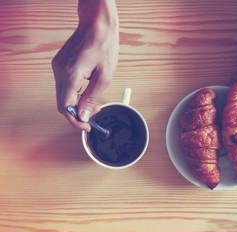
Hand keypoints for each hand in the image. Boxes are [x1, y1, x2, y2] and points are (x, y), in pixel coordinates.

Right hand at [52, 0, 118, 130]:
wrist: (97, 24)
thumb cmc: (104, 46)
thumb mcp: (104, 76)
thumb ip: (92, 97)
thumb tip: (83, 115)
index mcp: (71, 75)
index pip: (65, 107)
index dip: (75, 120)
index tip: (87, 127)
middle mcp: (60, 71)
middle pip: (62, 102)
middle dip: (77, 113)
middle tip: (94, 115)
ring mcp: (58, 66)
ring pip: (63, 94)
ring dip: (76, 103)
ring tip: (94, 104)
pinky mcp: (60, 63)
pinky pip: (64, 84)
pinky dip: (74, 92)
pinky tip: (87, 92)